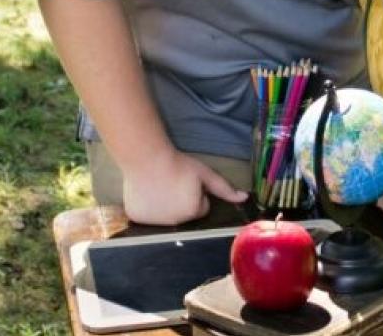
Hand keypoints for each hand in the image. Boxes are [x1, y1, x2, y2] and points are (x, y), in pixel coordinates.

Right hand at [123, 149, 247, 225]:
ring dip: (166, 205)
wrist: (147, 159)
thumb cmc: (179, 164)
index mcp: (192, 211)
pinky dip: (148, 207)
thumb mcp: (205, 174)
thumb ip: (224, 188)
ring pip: (167, 215)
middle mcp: (175, 222)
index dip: (197, 193)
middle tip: (174, 182)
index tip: (188, 182)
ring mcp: (155, 223)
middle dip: (183, 201)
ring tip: (161, 185)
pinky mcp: (137, 219)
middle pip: (184, 213)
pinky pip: (148, 215)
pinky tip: (147, 192)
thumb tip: (245, 198)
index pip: (201, 207)